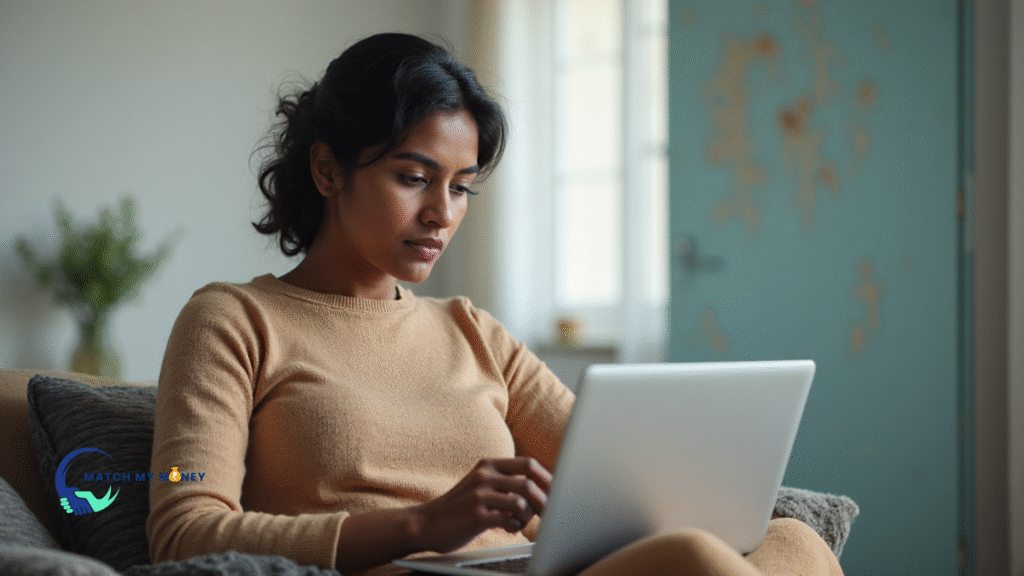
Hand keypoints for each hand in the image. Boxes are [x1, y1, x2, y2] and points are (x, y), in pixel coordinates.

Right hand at [412, 458, 551, 553]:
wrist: (426, 523)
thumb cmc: (459, 507)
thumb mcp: (480, 485)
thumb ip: (505, 482)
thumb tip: (542, 489)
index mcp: (488, 465)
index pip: (528, 464)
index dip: (547, 479)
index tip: (557, 493)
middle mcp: (485, 476)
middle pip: (529, 482)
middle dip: (545, 500)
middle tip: (549, 513)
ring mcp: (480, 495)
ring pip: (522, 502)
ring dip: (528, 517)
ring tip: (519, 522)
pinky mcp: (476, 515)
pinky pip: (509, 519)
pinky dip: (515, 526)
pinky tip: (508, 528)